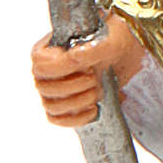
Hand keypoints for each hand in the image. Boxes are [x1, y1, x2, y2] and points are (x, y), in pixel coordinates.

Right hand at [31, 13, 143, 127]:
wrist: (122, 57)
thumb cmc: (110, 44)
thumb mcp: (109, 42)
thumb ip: (92, 48)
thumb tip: (74, 56)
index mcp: (47, 50)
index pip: (40, 63)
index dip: (61, 67)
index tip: (85, 65)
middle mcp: (45, 72)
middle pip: (44, 87)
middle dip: (73, 86)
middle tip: (94, 77)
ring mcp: (52, 92)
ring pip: (51, 106)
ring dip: (77, 102)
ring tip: (97, 91)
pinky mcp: (63, 107)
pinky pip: (58, 119)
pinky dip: (76, 118)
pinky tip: (94, 109)